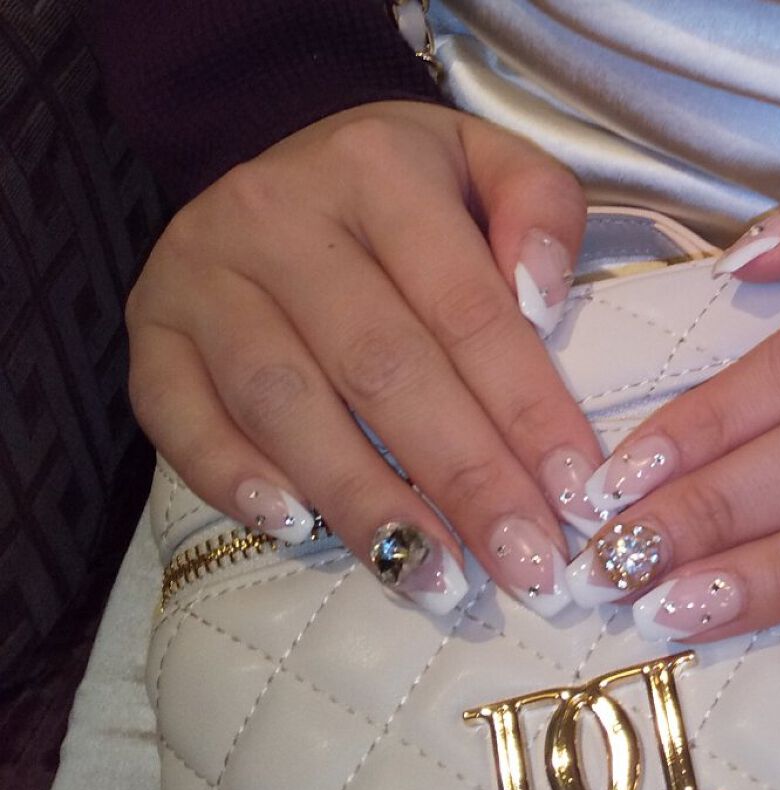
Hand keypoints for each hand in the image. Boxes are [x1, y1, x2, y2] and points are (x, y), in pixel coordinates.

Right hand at [128, 101, 605, 615]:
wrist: (282, 169)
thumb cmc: (407, 189)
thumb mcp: (490, 163)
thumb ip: (541, 208)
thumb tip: (544, 300)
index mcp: (379, 169)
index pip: (469, 310)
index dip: (527, 411)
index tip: (575, 497)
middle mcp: (278, 216)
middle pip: (383, 369)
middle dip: (464, 481)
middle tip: (524, 567)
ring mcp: (201, 274)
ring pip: (285, 404)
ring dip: (362, 502)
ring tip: (433, 580)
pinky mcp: (150, 327)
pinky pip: (176, 413)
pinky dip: (232, 477)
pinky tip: (295, 528)